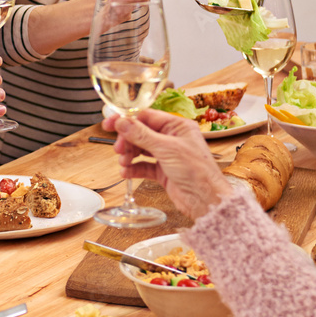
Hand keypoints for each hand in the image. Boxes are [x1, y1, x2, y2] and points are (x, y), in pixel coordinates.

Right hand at [101, 109, 233, 218]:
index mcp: (177, 126)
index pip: (147, 117)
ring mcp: (167, 155)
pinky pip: (144, 166)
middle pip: (141, 133)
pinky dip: (134, 168)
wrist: (205, 200)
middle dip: (128, 140)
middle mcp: (172, 138)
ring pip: (141, 149)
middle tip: (118, 148)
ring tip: (124, 162)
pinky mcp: (164, 172)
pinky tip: (126, 172)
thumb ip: (141, 135)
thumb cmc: (196, 170)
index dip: (127, 120)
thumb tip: (122, 122)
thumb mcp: (166, 148)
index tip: (110, 123)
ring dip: (129, 155)